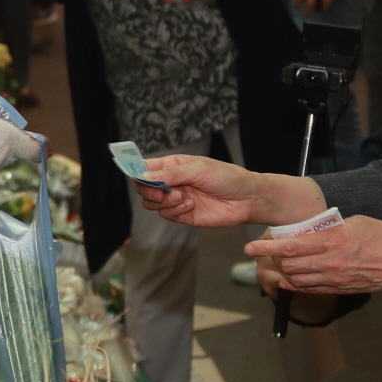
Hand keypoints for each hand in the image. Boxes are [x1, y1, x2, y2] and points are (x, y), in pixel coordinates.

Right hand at [135, 155, 325, 228]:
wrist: (247, 199)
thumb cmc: (226, 177)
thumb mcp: (198, 169)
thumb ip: (170, 174)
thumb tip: (142, 176)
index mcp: (172, 165)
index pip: (144, 167)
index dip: (135, 171)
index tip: (134, 177)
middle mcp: (171, 182)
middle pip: (144, 188)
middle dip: (150, 192)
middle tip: (163, 194)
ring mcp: (176, 199)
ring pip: (153, 204)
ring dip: (165, 203)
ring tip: (185, 199)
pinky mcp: (182, 215)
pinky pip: (167, 216)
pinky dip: (176, 212)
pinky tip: (191, 206)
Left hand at [248, 216, 381, 314]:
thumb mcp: (356, 221)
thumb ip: (330, 226)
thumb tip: (310, 227)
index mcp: (333, 241)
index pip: (291, 246)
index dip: (267, 247)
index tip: (250, 245)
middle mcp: (330, 263)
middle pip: (289, 266)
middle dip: (272, 260)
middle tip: (261, 253)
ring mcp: (336, 279)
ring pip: (298, 280)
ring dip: (282, 273)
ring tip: (272, 266)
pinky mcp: (342, 289)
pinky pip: (313, 290)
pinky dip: (296, 285)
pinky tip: (289, 280)